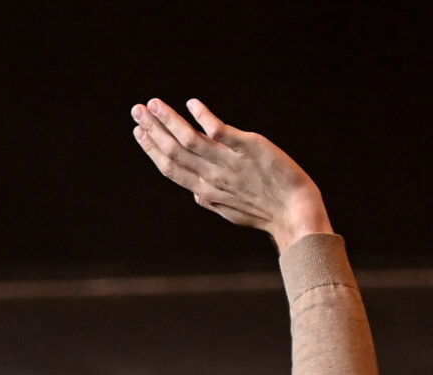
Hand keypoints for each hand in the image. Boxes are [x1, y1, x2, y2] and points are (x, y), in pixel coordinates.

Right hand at [131, 98, 330, 250]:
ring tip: (154, 103)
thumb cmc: (265, 212)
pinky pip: (220, 130)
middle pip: (174, 150)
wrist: (295, 212)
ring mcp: (229, 162)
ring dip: (169, 119)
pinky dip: (203, 116)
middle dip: (153, 129)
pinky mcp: (249, 147)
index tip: (138, 131)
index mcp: (204, 191)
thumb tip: (194, 193)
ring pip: (190, 139)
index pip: (170, 167)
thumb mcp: (231, 210)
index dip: (151, 148)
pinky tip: (192, 104)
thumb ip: (210, 199)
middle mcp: (212, 176)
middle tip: (137, 109)